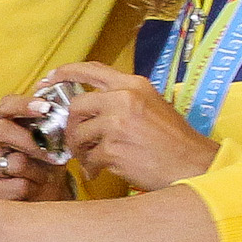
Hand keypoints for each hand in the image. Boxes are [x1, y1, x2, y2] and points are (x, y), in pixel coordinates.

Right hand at [0, 96, 74, 203]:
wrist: (43, 196)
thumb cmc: (43, 161)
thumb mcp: (47, 138)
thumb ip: (47, 117)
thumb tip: (46, 92)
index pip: (5, 106)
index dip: (24, 104)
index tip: (46, 108)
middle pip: (2, 130)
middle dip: (32, 140)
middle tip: (54, 151)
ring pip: (17, 162)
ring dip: (39, 170)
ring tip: (45, 174)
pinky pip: (19, 186)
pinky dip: (34, 188)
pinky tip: (35, 188)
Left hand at [46, 63, 217, 193]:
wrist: (193, 166)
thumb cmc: (174, 141)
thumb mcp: (153, 105)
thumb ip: (123, 99)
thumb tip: (92, 105)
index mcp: (133, 85)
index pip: (90, 69)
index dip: (64, 73)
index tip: (48, 81)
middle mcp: (124, 99)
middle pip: (77, 105)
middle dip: (71, 125)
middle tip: (75, 139)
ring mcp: (118, 124)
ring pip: (78, 134)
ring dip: (80, 150)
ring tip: (92, 159)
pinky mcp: (114, 149)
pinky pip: (88, 158)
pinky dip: (91, 168)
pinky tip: (99, 172)